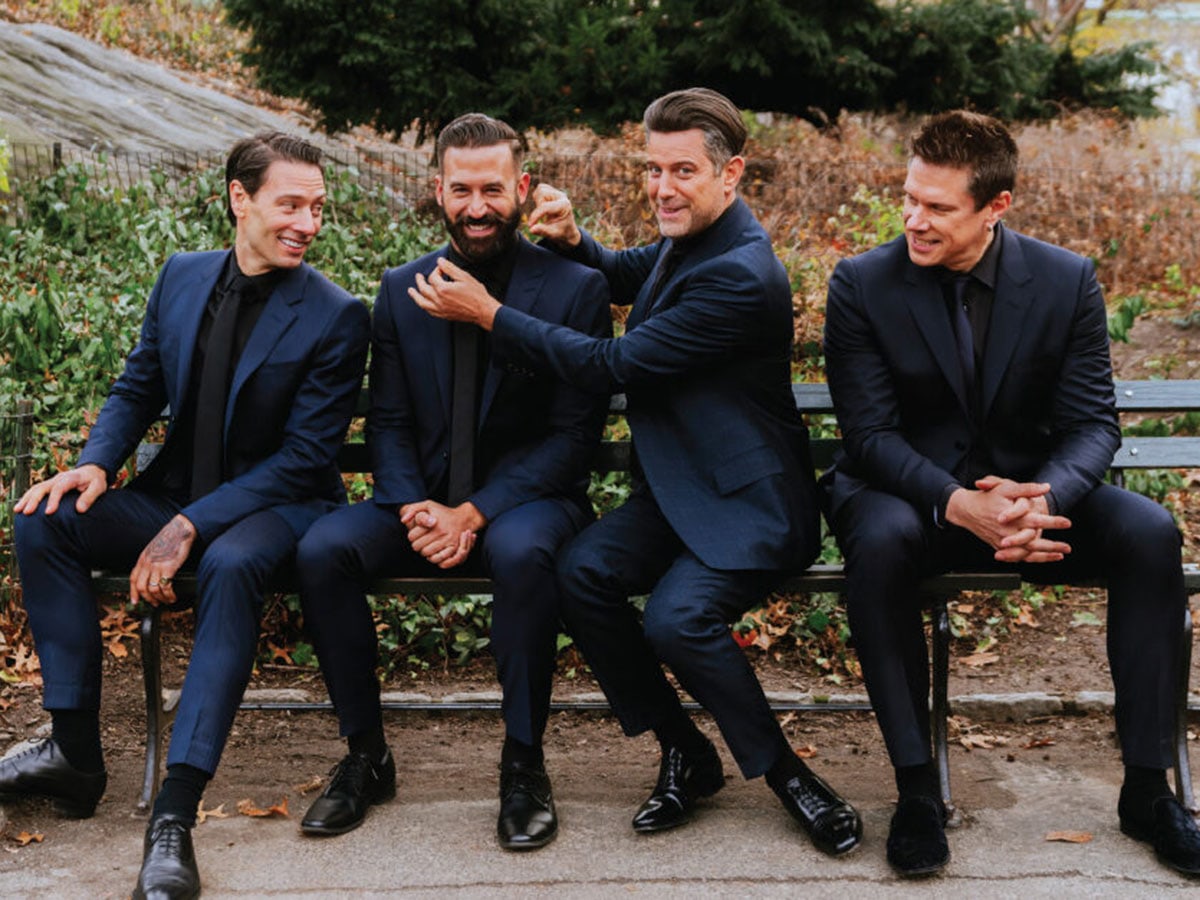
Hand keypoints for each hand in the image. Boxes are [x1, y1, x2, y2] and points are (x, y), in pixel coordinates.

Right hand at [14, 464, 108, 515]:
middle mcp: (59, 478)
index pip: (59, 488)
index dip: (53, 500)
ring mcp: (53, 481)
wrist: (92, 471)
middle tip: (27, 512)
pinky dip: (27, 497)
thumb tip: (79, 510)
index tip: (48, 512)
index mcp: (71, 478)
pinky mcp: (50, 485)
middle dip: (34, 500)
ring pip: (36, 488)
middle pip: (43, 487)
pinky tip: (20, 507)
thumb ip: (90, 497)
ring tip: (18, 510)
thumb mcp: (98, 487)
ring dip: (26, 498)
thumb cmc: (96, 481)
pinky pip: (36, 490)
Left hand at [130, 514, 195, 605]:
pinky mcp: (169, 568)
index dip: (133, 592)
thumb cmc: (169, 539)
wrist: (179, 531)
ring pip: (153, 590)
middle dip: (148, 599)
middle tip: (155, 604)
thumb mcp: (153, 550)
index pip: (133, 579)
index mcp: (142, 559)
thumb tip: (150, 574)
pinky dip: (169, 595)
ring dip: (160, 599)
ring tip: (167, 601)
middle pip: (141, 587)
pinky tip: (173, 597)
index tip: (135, 601)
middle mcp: (147, 564)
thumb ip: (149, 561)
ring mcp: (157, 566)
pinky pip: (166, 587)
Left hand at [399, 500, 483, 568]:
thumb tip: (403, 521)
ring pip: (426, 553)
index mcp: (433, 522)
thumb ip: (413, 510)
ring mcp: (448, 541)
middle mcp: (440, 532)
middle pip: (417, 546)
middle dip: (416, 544)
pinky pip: (438, 559)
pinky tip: (432, 552)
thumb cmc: (443, 512)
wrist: (463, 518)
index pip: (412, 536)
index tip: (415, 533)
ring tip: (426, 546)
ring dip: (423, 551)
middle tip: (420, 541)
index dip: (411, 536)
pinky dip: (433, 558)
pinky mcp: (453, 548)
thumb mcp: (428, 505)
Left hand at [407, 258, 499, 328]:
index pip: (433, 277)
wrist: (483, 311)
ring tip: (411, 291)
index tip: (442, 268)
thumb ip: (450, 268)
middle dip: (420, 281)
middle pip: (424, 289)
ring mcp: (440, 309)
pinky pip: (429, 310)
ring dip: (415, 295)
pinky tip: (423, 302)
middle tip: (418, 276)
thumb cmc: (476, 294)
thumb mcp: (464, 277)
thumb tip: (439, 261)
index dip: (436, 270)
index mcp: (443, 289)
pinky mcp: (443, 315)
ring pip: (422, 302)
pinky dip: (424, 305)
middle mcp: (439, 300)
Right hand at [526, 183, 580, 247]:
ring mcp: (557, 192)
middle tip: (541, 218)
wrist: (568, 230)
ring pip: (540, 189)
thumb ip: (543, 231)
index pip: (545, 207)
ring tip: (542, 213)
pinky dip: (538, 197)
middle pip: (541, 193)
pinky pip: (541, 188)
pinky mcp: (553, 191)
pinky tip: (542, 207)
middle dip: (537, 206)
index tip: (530, 226)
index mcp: (564, 206)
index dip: (535, 216)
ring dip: (537, 201)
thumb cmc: (561, 232)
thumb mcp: (553, 235)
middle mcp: (561, 196)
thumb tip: (531, 229)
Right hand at [946, 477, 1071, 562]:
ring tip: (1060, 554)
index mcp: (1013, 517)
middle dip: (1052, 545)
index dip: (1053, 522)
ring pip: (1027, 552)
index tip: (1067, 523)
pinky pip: (1018, 557)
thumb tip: (1046, 487)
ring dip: (1045, 555)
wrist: (965, 510)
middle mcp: (1009, 532)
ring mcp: (1003, 541)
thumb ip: (1027, 488)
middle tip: (1068, 547)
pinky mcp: (999, 547)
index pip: (1037, 521)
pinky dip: (1031, 558)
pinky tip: (1043, 558)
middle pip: (1034, 542)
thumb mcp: (1006, 488)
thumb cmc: (986, 497)